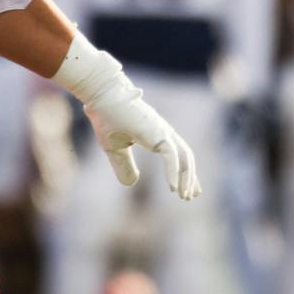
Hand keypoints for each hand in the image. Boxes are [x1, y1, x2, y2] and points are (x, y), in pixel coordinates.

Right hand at [78, 72, 201, 199]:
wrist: (102, 98)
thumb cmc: (107, 118)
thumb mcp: (114, 149)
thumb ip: (124, 165)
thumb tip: (133, 183)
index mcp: (156, 134)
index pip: (176, 155)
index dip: (182, 172)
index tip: (187, 188)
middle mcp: (163, 133)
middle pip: (185, 157)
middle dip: (189, 177)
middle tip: (191, 196)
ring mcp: (162, 132)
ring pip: (184, 157)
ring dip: (187, 177)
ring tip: (185, 196)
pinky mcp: (157, 133)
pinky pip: (171, 156)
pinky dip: (174, 172)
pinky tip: (173, 188)